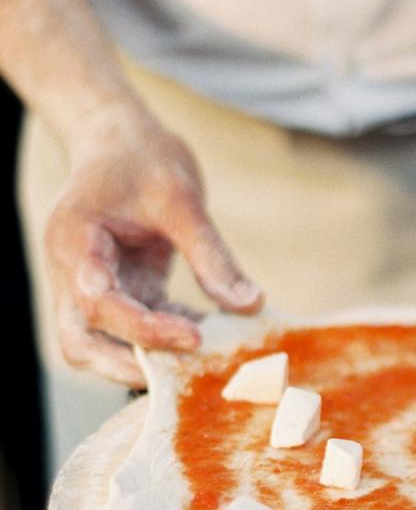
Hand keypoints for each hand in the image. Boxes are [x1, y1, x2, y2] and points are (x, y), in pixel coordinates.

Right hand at [45, 108, 262, 384]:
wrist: (120, 136)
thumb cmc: (144, 156)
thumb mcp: (182, 199)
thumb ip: (212, 255)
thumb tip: (250, 305)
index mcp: (76, 242)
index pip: (99, 302)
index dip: (143, 329)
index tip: (194, 338)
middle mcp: (72, 271)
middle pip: (79, 342)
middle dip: (127, 366)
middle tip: (187, 373)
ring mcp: (90, 284)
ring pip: (98, 344)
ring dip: (145, 358)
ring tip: (204, 356)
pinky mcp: (118, 288)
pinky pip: (135, 327)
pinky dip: (166, 336)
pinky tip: (210, 332)